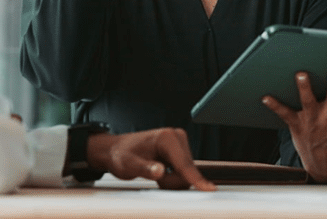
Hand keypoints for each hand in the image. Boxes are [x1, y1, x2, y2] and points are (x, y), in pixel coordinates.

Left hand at [85, 127, 215, 190]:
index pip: (184, 164)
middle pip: (187, 170)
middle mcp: (177, 136)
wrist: (117, 150)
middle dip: (172, 181)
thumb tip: (161, 171)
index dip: (195, 179)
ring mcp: (180, 142)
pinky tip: (161, 172)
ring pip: (187, 172)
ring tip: (155, 173)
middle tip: (154, 177)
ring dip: (172, 180)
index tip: (208, 189)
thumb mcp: (129, 165)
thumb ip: (145, 169)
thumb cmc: (122, 155)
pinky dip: (173, 176)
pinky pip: (184, 170)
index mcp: (167, 138)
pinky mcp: (180, 149)